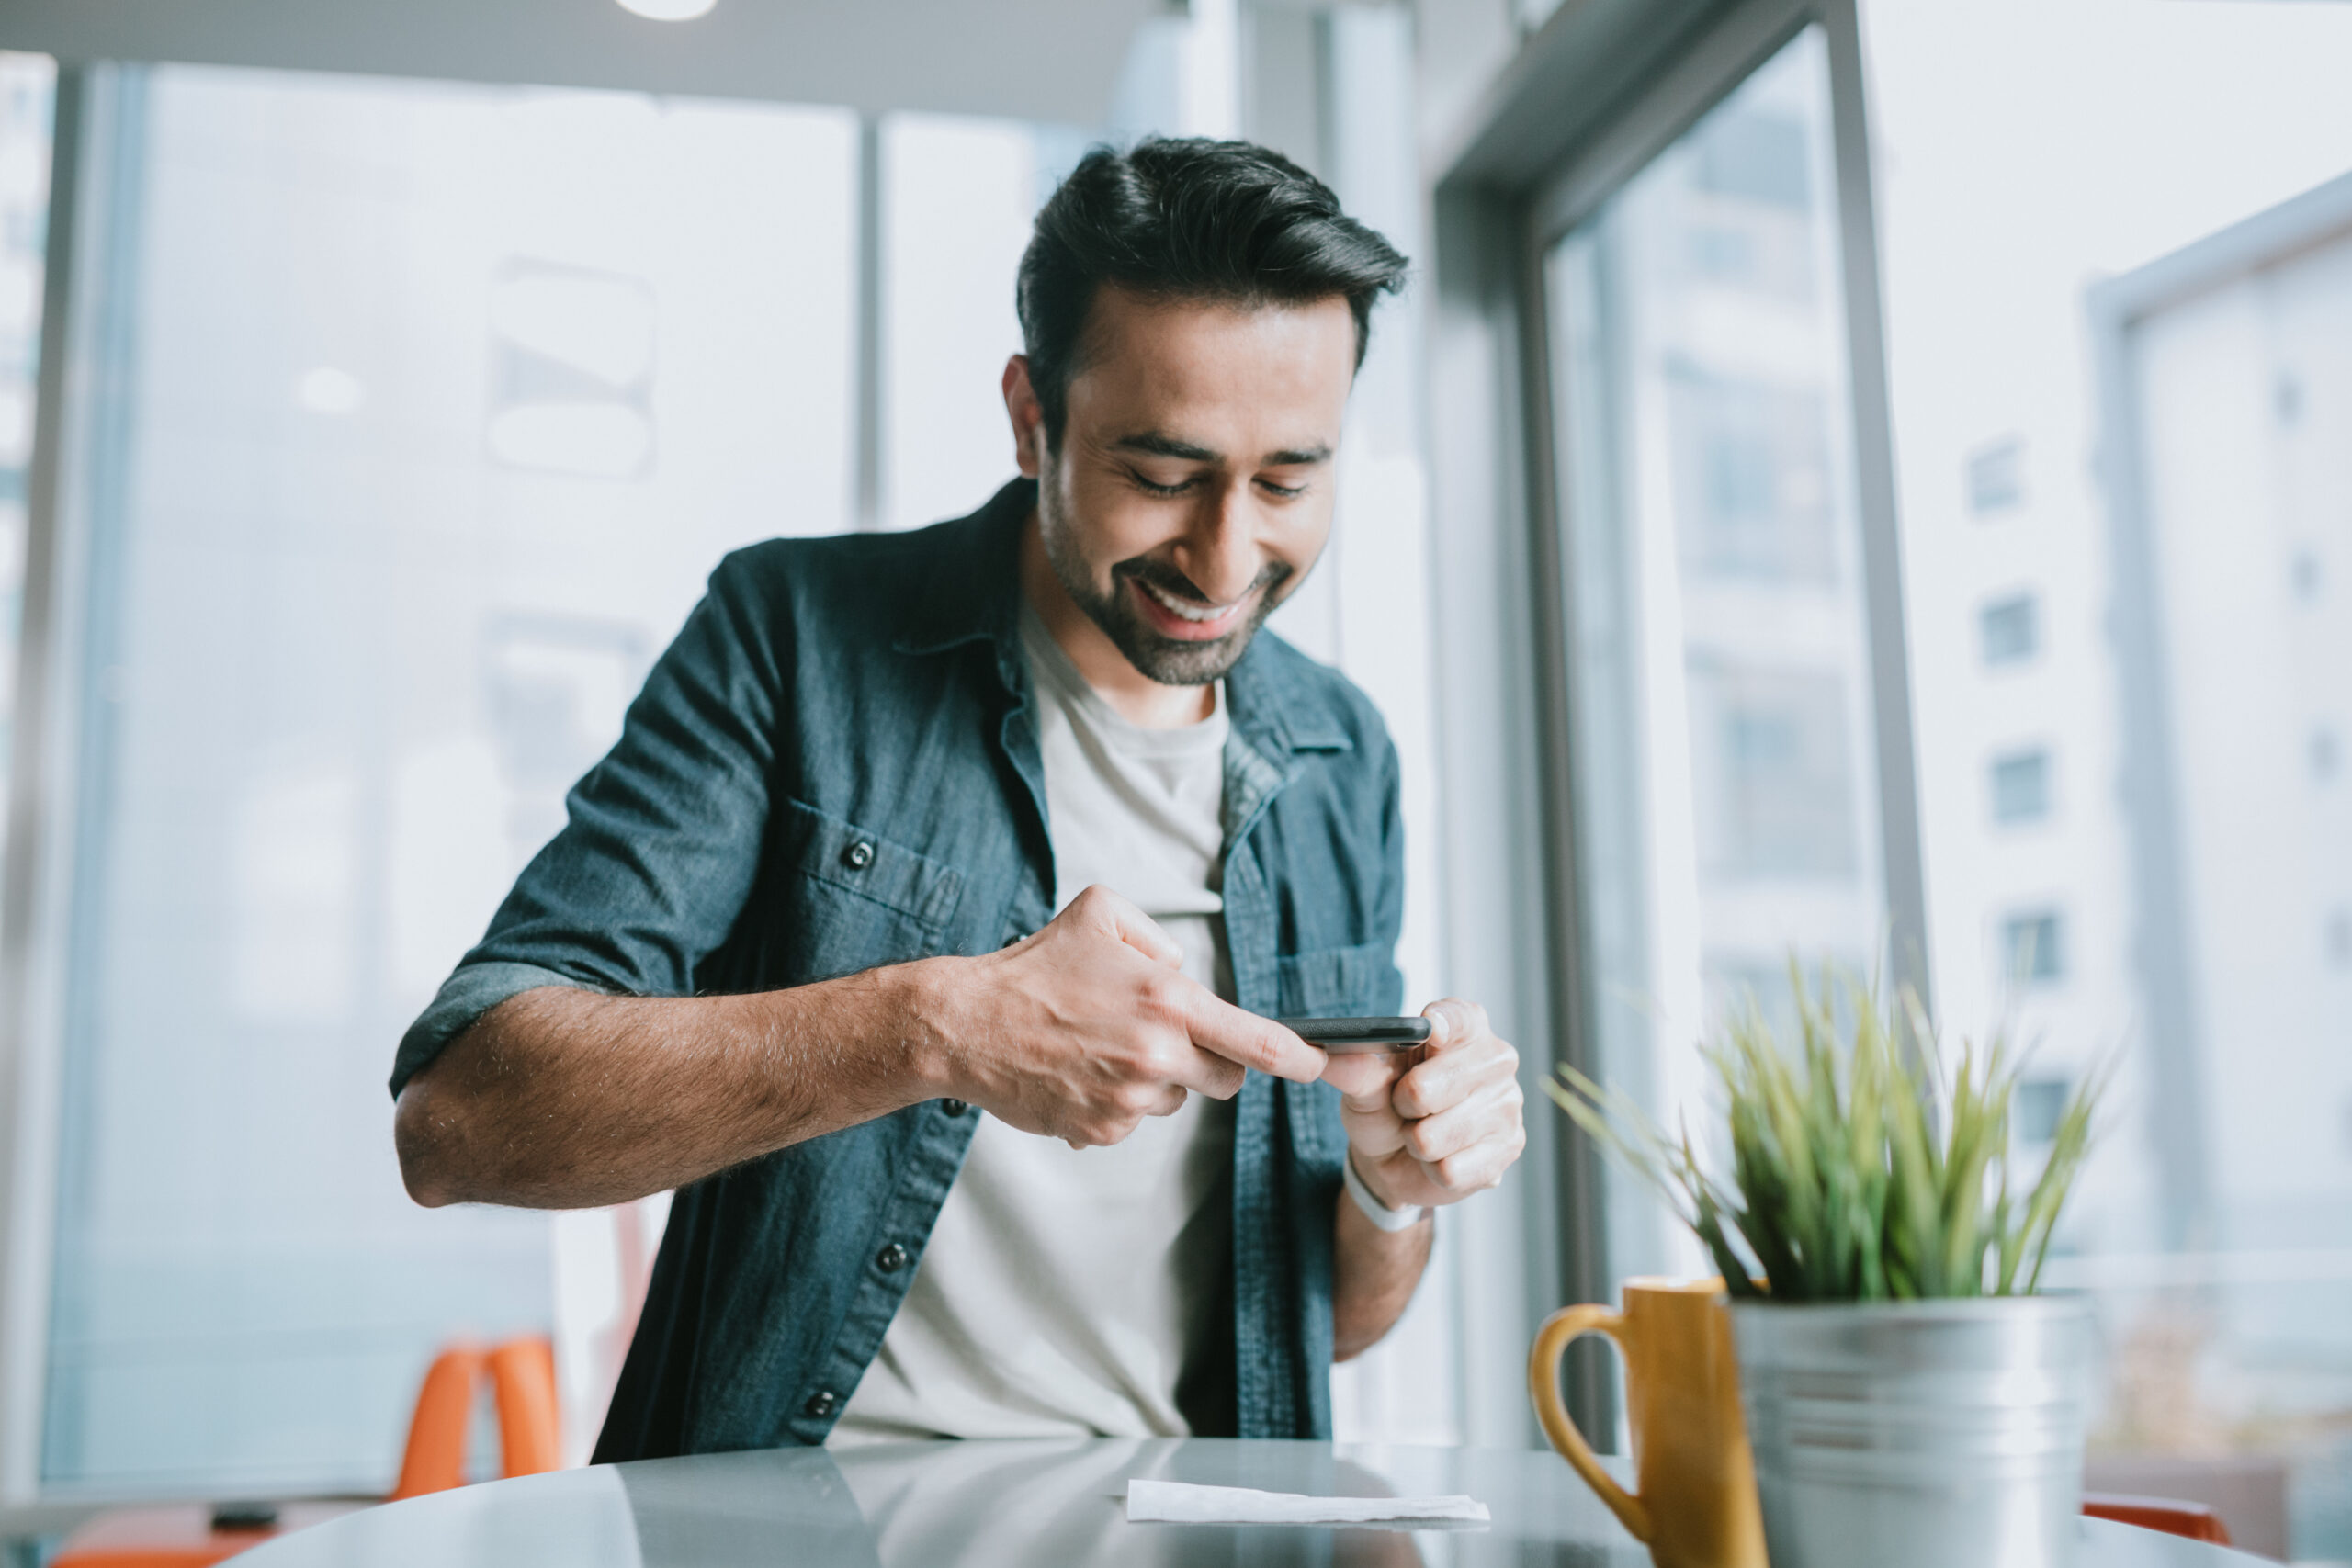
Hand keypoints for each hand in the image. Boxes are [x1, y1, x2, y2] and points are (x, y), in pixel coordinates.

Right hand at [925, 885, 1324, 1147]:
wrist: (967, 1025)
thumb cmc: (1034, 966)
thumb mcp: (1101, 913)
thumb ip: (1160, 940)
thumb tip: (1185, 976)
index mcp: (1167, 999)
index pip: (1255, 1039)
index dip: (1300, 1057)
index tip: (1321, 1064)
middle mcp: (1156, 1054)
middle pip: (1225, 1079)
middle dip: (1211, 1061)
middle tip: (1164, 1037)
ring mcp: (1129, 1100)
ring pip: (1176, 1099)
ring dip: (1156, 1079)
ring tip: (1101, 1047)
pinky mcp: (1101, 1131)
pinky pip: (1133, 1121)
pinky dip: (1116, 1102)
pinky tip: (1078, 1072)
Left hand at [1317, 999, 1525, 1209]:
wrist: (1396, 1157)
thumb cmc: (1386, 1105)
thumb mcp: (1363, 1082)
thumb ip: (1351, 1067)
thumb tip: (1326, 1054)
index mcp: (1464, 1027)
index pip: (1458, 1018)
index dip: (1442, 1024)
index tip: (1429, 1031)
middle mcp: (1496, 1059)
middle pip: (1426, 1089)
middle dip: (1403, 1106)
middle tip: (1407, 1106)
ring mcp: (1507, 1105)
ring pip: (1434, 1137)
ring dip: (1416, 1143)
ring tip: (1423, 1132)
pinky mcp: (1509, 1148)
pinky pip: (1449, 1169)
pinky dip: (1432, 1170)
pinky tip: (1442, 1156)